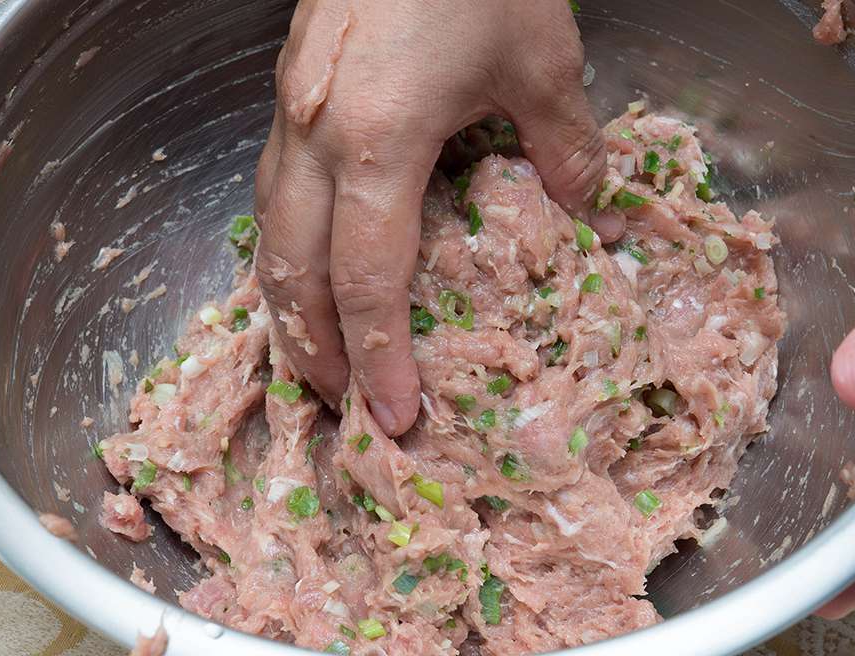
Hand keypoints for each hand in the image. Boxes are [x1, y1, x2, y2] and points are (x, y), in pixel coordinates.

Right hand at [254, 0, 604, 434]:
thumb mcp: (542, 59)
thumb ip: (565, 146)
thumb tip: (584, 206)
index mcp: (378, 140)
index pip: (368, 278)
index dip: (381, 356)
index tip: (397, 414)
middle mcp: (316, 133)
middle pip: (293, 268)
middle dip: (313, 345)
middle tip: (338, 402)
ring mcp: (292, 107)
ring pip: (270, 229)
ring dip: (288, 300)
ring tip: (314, 351)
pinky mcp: (292, 85)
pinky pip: (275, 186)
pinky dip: (287, 243)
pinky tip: (309, 259)